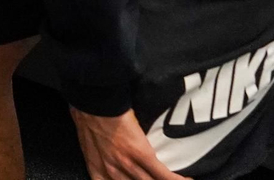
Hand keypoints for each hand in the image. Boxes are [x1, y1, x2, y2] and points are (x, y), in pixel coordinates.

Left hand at [71, 107, 188, 179]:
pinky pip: (164, 175)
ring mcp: (127, 164)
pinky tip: (187, 179)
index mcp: (96, 169)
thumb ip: (96, 153)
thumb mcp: (87, 141)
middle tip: (155, 178)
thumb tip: (101, 150)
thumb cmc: (86, 115)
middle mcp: (111, 172)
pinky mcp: (141, 153)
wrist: (92, 101)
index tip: (138, 179)